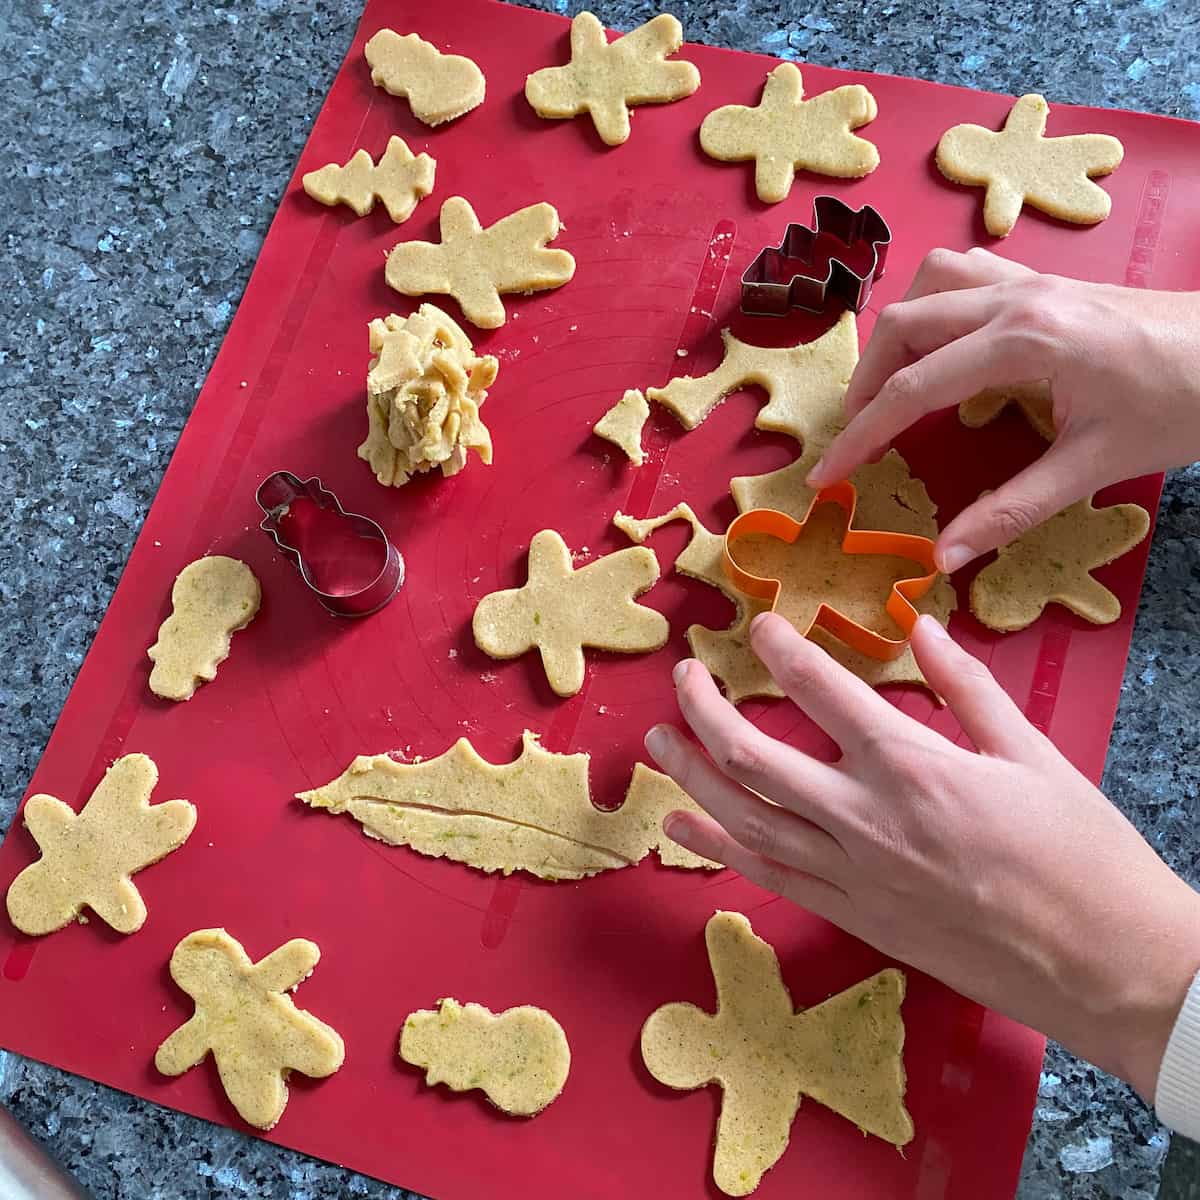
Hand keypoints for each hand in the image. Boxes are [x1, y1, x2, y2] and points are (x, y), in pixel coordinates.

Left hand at [644, 612, 1199, 1100]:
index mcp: (912, 766)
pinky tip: (679, 827)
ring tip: (656, 740)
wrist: (1107, 966)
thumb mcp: (1032, 754)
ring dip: (689, 775)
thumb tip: (923, 628)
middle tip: (684, 676)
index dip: (778, 648)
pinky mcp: (854, 917)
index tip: (759, 625)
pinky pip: (766, 876)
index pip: (819, 690)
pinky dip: (715, 849)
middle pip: (751, 756)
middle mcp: (865, 820)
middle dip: (703, 709)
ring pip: (742, 819)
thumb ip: (965, 686)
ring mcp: (852, 876)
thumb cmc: (1082, 856)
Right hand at [806, 248, 1199, 572]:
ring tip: (891, 388)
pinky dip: (934, 306)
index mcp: (1024, 342)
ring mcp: (1030, 281)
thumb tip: (944, 556)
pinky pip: (964, 275)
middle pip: (904, 326)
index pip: (913, 388)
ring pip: (928, 284)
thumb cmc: (1184, 404)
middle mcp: (1015, 299)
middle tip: (857, 438)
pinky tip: (944, 346)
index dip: (860, 435)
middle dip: (866, 383)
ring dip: (896, 335)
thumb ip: (1010, 509)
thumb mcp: (1094, 465)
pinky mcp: (1045, 281)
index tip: (826, 473)